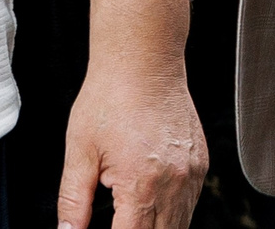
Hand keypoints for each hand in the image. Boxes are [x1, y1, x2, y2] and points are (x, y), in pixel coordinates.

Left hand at [57, 57, 205, 227]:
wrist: (145, 62)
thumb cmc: (111, 98)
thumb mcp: (80, 154)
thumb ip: (72, 202)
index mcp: (142, 183)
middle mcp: (175, 181)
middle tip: (119, 225)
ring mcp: (193, 172)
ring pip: (181, 224)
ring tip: (132, 223)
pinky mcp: (202, 161)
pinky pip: (191, 202)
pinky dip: (174, 215)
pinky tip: (154, 211)